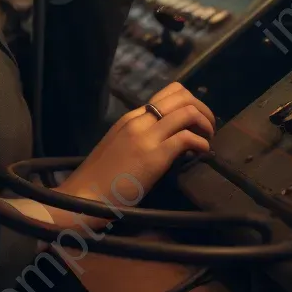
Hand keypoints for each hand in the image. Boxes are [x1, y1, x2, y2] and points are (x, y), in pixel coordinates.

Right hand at [52, 82, 214, 229]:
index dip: (189, 102)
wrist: (84, 197)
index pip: (168, 93)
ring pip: (187, 111)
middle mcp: (139, 120)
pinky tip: (202, 153)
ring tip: (207, 139)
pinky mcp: (154, 156)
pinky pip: (187, 137)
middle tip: (208, 128)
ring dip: (205, 122)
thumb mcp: (119, 146)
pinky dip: (201, 143)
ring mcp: (146, 136)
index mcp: (131, 117)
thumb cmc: (100, 179)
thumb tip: (165, 138)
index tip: (196, 121)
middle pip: (181, 95)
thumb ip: (140, 137)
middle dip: (203, 108)